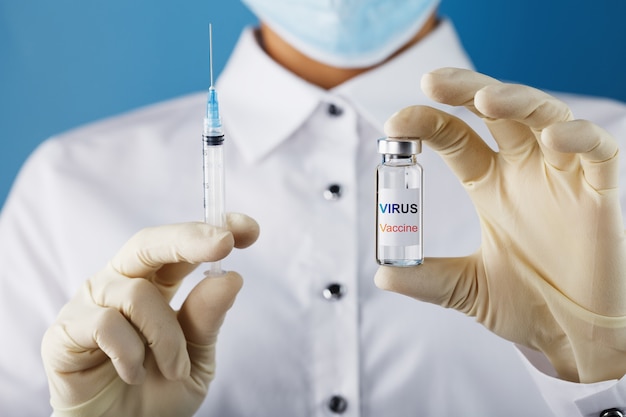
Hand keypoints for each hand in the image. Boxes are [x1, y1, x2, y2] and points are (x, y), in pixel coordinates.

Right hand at [41, 213, 259, 416]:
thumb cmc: (159, 393)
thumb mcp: (196, 358)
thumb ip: (206, 319)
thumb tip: (230, 277)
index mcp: (157, 284)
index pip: (181, 246)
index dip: (211, 229)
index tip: (249, 229)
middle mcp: (122, 283)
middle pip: (149, 243)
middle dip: (189, 239)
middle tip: (223, 243)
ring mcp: (91, 303)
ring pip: (137, 295)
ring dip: (167, 338)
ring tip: (175, 370)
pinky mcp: (65, 330)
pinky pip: (106, 324)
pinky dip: (131, 353)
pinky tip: (133, 374)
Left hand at [375, 67, 625, 382]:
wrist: (577, 337)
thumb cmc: (531, 306)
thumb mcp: (468, 290)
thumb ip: (429, 280)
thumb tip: (382, 273)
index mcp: (490, 186)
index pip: (456, 137)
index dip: (427, 123)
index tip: (394, 126)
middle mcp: (524, 172)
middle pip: (497, 111)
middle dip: (467, 90)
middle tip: (432, 82)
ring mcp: (563, 178)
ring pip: (545, 118)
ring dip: (517, 101)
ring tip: (484, 99)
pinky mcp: (601, 195)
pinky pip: (599, 153)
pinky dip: (580, 138)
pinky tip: (552, 139)